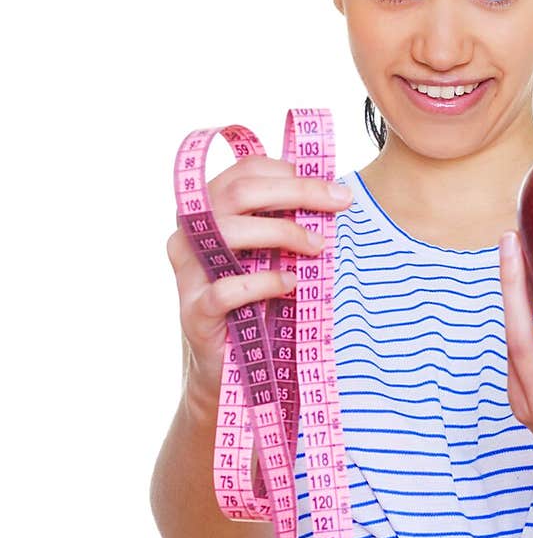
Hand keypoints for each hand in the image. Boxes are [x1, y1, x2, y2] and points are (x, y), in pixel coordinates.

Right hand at [165, 155, 352, 393]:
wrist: (234, 367)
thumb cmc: (257, 300)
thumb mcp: (270, 253)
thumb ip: (285, 220)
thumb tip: (334, 193)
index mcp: (206, 210)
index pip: (244, 171)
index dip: (291, 172)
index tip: (334, 189)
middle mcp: (189, 233)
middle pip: (239, 191)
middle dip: (298, 191)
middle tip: (340, 203)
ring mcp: (188, 272)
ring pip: (229, 230)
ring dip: (283, 232)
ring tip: (317, 247)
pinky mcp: (195, 311)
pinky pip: (226, 289)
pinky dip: (264, 282)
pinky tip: (289, 284)